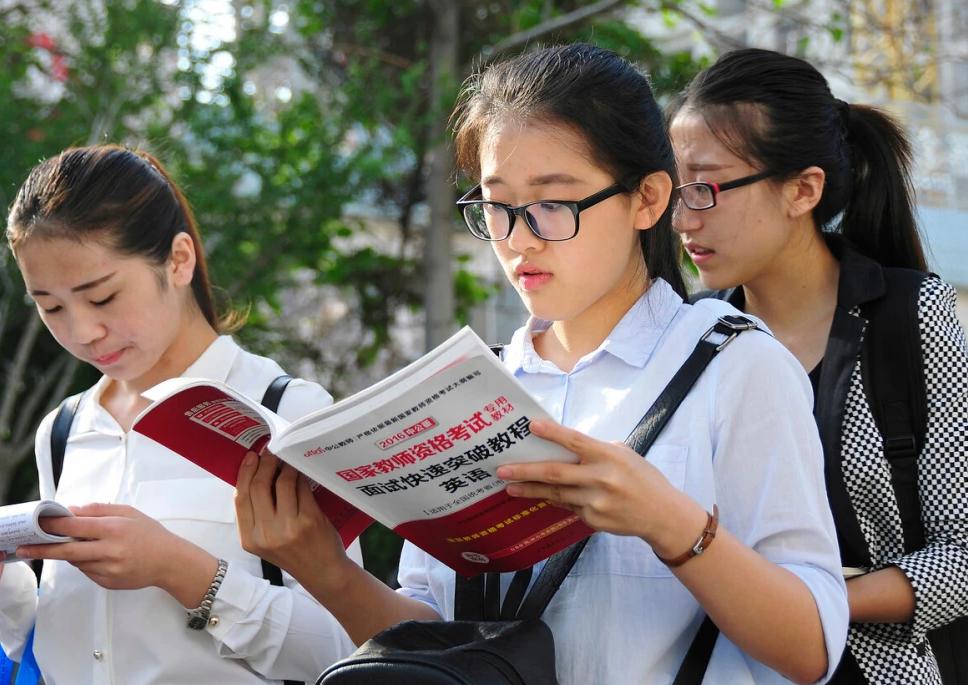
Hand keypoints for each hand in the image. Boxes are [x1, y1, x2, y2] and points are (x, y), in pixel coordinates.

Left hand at [16, 503, 214, 600]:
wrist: (170, 561)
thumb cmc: (150, 534)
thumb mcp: (129, 513)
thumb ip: (100, 509)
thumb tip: (72, 511)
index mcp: (114, 529)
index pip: (75, 526)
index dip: (53, 525)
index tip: (38, 524)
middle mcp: (109, 550)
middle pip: (67, 551)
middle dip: (43, 549)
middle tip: (24, 548)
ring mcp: (108, 569)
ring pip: (76, 562)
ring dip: (70, 553)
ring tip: (80, 545)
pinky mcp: (107, 583)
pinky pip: (87, 571)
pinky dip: (86, 563)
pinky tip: (99, 556)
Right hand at [235, 450, 349, 589]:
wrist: (323, 572)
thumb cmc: (294, 553)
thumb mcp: (265, 540)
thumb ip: (257, 515)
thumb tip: (255, 475)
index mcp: (249, 539)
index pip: (240, 498)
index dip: (244, 473)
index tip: (251, 457)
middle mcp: (265, 534)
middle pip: (259, 487)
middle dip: (265, 464)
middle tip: (270, 453)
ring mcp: (287, 527)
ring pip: (282, 484)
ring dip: (285, 467)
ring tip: (287, 461)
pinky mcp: (308, 520)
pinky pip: (301, 489)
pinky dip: (300, 477)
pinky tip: (301, 472)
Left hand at [495, 418, 704, 555]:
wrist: (662, 515)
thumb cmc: (642, 478)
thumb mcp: (623, 455)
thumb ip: (595, 451)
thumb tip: (563, 447)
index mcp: (609, 456)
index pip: (576, 441)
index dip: (553, 433)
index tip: (531, 426)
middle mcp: (601, 479)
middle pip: (556, 473)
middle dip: (525, 471)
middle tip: (502, 470)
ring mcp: (596, 502)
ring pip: (556, 494)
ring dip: (530, 490)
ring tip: (509, 487)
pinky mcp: (593, 520)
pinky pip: (569, 506)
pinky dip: (558, 500)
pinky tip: (544, 496)